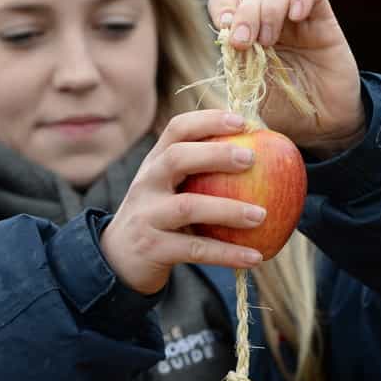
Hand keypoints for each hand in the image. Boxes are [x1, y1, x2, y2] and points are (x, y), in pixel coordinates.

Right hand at [100, 109, 265, 294]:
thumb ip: (199, 173)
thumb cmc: (159, 218)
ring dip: (228, 210)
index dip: (208, 121)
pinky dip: (228, 254)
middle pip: (177, 158)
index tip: (242, 122)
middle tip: (252, 158)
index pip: (177, 130)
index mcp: (155, 163)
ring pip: (188, 207)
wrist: (118, 259)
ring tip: (261, 215)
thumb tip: (260, 157)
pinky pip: (196, 250)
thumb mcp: (169, 189)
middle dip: (215, 154)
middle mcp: (147, 184)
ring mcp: (147, 216)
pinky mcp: (154, 248)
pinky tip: (255, 256)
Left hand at [208, 0, 365, 153]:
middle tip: (243, 44)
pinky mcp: (322, 21)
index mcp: (249, 39)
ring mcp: (297, 22)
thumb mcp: (251, 102)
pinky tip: (296, 15)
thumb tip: (217, 65)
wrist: (323, 127)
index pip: (227, 4)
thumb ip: (234, 81)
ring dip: (269, 11)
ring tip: (269, 41)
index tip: (223, 31)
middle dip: (243, 17)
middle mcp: (271, 25)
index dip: (222, 8)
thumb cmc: (286, 115)